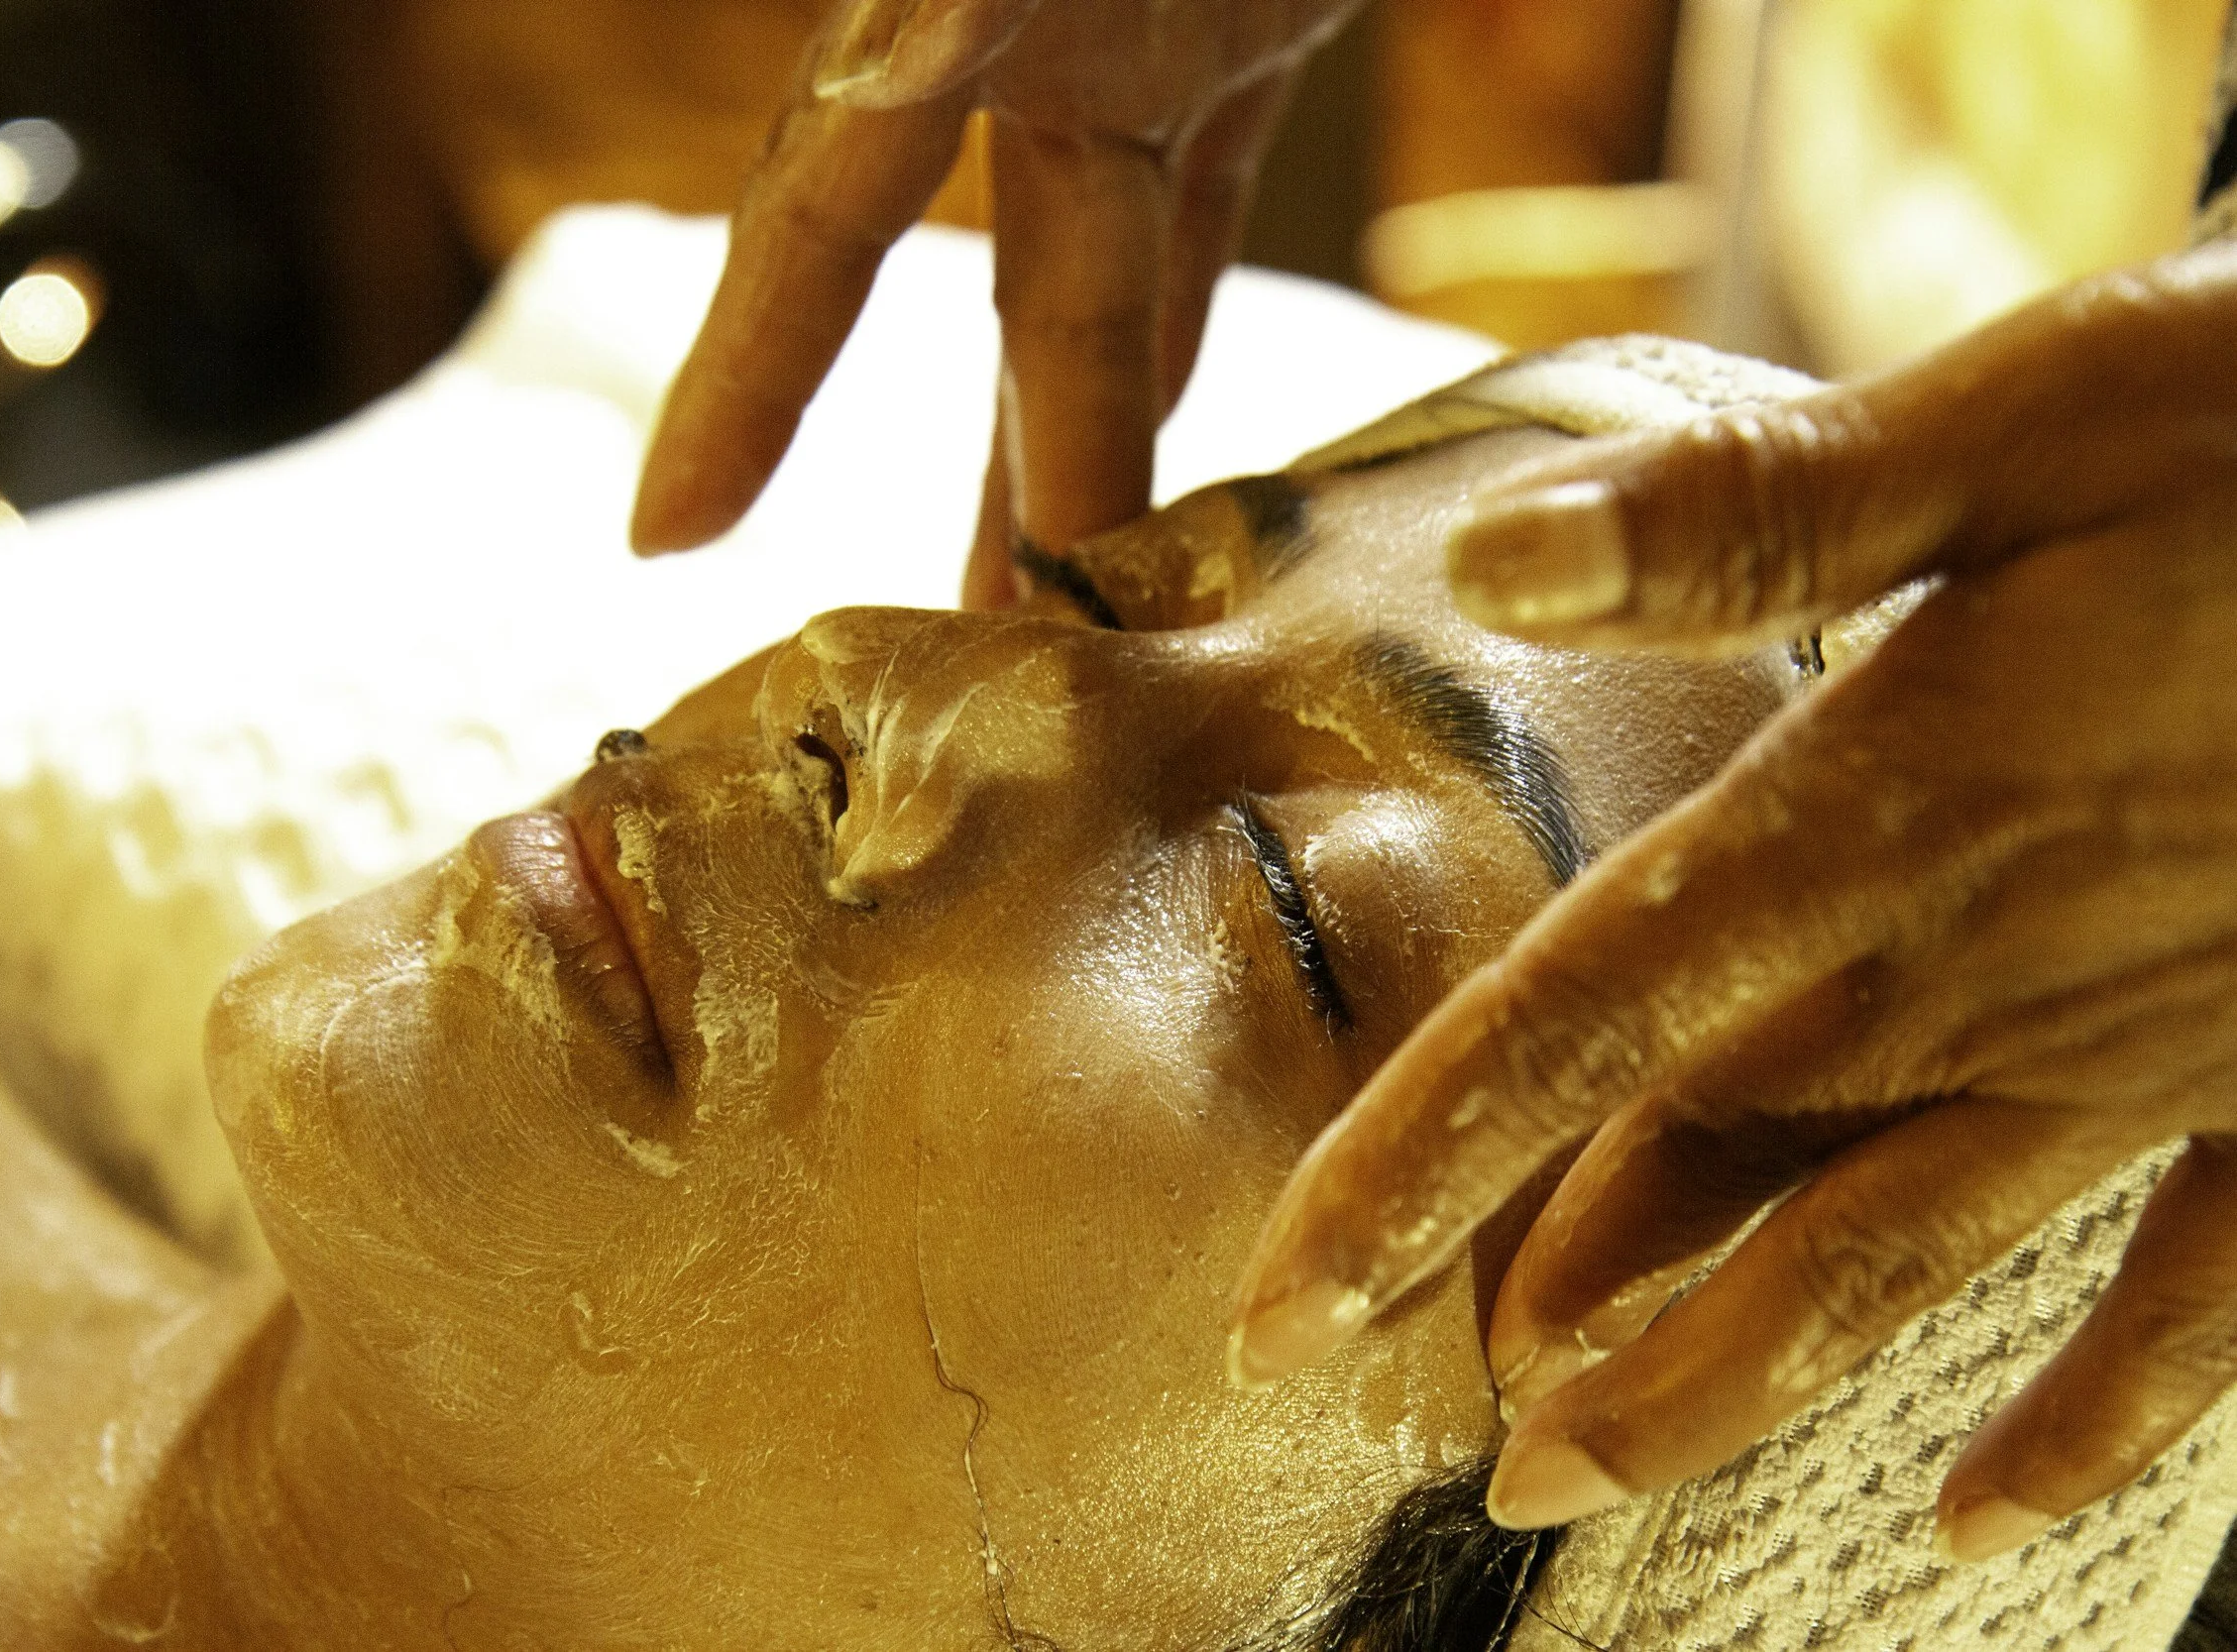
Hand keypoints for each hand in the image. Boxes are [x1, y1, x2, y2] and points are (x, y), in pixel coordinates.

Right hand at [629, 0, 1361, 606]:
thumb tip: (948, 65)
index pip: (822, 218)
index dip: (747, 375)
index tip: (670, 531)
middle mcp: (1034, 44)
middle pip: (1007, 308)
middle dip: (995, 490)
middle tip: (975, 655)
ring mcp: (1140, 47)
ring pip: (1099, 289)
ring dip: (1085, 444)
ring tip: (1061, 603)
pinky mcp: (1246, 32)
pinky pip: (1195, 215)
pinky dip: (1169, 328)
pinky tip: (1149, 438)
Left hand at [1228, 241, 2236, 1559]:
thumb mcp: (2016, 423)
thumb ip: (1747, 511)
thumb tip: (1489, 553)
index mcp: (1882, 809)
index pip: (1584, 1020)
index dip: (1415, 1169)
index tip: (1284, 1310)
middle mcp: (1983, 967)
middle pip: (1708, 1173)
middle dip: (1550, 1307)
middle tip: (1433, 1426)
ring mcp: (2137, 1049)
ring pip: (1885, 1263)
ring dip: (1727, 1381)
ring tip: (1589, 1476)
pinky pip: (2191, 1306)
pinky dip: (2094, 1420)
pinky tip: (1995, 1513)